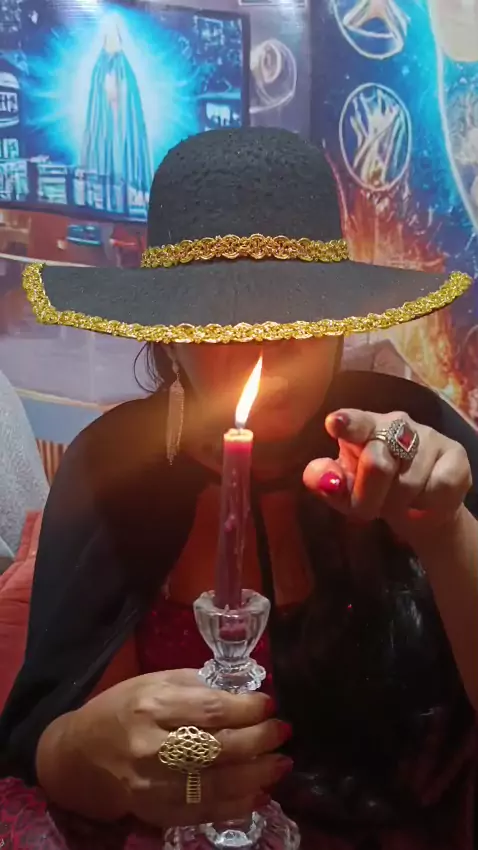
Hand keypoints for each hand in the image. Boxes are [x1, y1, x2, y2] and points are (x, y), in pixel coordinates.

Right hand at [64, 669, 290, 826]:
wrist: (79, 755)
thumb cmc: (121, 708)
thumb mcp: (153, 681)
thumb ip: (196, 685)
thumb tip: (243, 692)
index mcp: (152, 705)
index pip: (210, 710)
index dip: (246, 709)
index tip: (269, 704)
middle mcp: (152, 746)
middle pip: (218, 748)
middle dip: (259, 741)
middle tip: (283, 733)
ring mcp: (152, 785)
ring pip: (214, 785)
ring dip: (256, 776)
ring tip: (281, 765)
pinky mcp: (155, 811)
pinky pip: (203, 813)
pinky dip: (236, 806)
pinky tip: (258, 794)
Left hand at [303, 409, 471, 545]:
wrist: (418, 510)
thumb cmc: (374, 492)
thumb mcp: (344, 492)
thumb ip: (328, 483)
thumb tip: (323, 480)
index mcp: (364, 427)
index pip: (356, 422)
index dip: (347, 424)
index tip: (335, 423)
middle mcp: (397, 423)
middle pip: (377, 463)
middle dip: (368, 497)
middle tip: (368, 509)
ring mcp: (429, 436)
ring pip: (408, 484)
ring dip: (398, 505)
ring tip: (399, 502)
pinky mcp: (456, 455)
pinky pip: (438, 489)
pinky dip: (426, 505)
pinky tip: (424, 500)